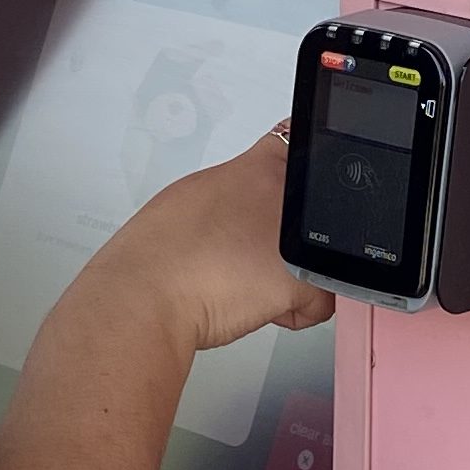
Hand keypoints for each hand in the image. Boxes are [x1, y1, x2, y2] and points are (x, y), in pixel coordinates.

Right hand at [105, 132, 333, 354]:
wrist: (148, 291)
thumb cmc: (161, 249)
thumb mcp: (196, 192)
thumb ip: (233, 188)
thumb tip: (243, 202)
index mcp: (263, 165)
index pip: (305, 157)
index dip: (296, 186)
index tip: (286, 200)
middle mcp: (288, 194)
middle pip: (317, 217)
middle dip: (294, 238)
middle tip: (256, 252)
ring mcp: (299, 237)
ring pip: (319, 258)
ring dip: (295, 273)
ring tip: (251, 280)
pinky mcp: (305, 281)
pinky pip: (320, 302)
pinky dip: (292, 312)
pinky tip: (259, 304)